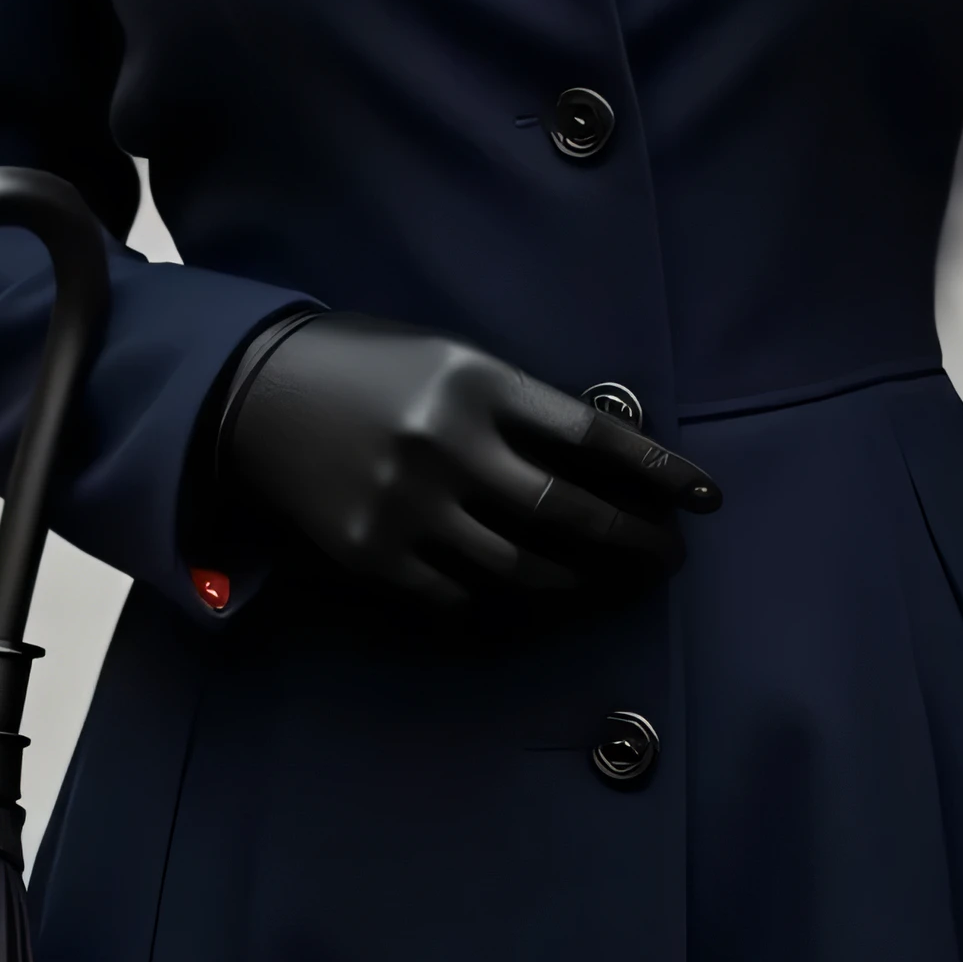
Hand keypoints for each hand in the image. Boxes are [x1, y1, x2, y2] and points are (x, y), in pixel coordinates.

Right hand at [221, 313, 721, 608]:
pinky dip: (507, 602)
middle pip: (565, 512)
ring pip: (521, 566)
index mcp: (476, 380)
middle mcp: (446, 443)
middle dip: (631, 541)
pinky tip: (538, 599)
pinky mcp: (373, 553)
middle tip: (667, 557)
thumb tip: (609, 462)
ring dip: (581, 582)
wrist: (257, 390)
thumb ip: (521, 408)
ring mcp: (407, 504)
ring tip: (615, 582)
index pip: (591, 435)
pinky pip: (460, 596)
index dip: (656, 471)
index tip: (705, 497)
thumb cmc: (371, 365)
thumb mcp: (452, 359)